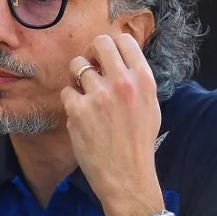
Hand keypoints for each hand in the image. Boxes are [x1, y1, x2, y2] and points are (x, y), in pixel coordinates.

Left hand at [60, 34, 164, 215]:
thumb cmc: (139, 142)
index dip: (111, 45)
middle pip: (99, 43)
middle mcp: (122, 83)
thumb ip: (136, 80)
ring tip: (85, 94)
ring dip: (77, 77)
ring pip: (77, 65)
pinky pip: (66, 91)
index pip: (124, 40)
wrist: (127, 175)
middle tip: (90, 68)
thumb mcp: (150, 106)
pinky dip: (71, 101)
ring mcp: (99, 95)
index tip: (105, 56)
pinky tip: (81, 115)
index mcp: (143, 80)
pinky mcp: (78, 110)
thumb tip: (119, 59)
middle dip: (91, 53)